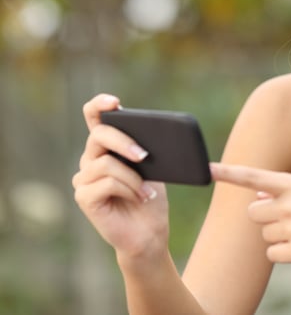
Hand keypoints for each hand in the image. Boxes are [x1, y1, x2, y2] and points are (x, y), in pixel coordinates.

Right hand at [72, 94, 168, 259]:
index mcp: (107, 146)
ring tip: (146, 191)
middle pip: (99, 135)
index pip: (94, 117)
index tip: (115, 103)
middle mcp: (90, 159)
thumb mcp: (155, 167)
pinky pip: (105, 182)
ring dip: (133, 177)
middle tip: (145, 156)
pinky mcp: (84, 197)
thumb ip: (147, 148)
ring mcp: (84, 178)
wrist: (149, 232)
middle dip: (124, 142)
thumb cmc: (151, 197)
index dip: (99, 105)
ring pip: (106, 162)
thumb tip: (161, 134)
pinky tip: (139, 198)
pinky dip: (128, 189)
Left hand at [211, 163, 290, 270]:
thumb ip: (289, 190)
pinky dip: (285, 254)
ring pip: (264, 235)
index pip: (255, 176)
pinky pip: (273, 254)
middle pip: (254, 212)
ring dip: (279, 236)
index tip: (207, 169)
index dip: (229, 173)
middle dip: (266, 217)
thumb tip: (259, 192)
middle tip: (290, 219)